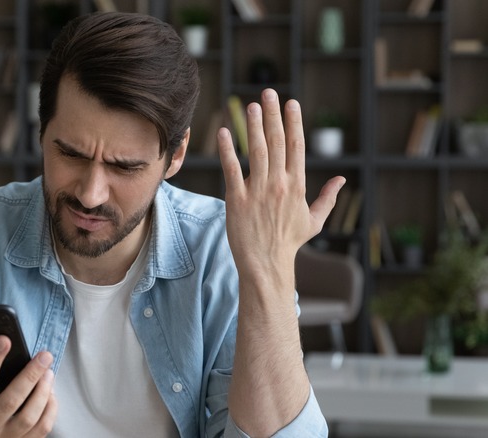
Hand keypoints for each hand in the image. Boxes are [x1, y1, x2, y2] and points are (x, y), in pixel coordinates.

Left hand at [217, 89, 344, 274]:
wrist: (266, 264)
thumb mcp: (314, 221)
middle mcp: (279, 185)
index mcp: (297, 186)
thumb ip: (328, 198)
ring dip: (253, 126)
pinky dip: (228, 151)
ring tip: (251, 106)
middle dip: (273, 115)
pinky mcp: (237, 200)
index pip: (297, 147)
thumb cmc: (288, 243)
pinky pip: (232, 170)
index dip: (293, 123)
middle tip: (268, 93)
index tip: (291, 103)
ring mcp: (258, 191)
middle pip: (277, 142)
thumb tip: (343, 180)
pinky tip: (225, 132)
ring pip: (257, 152)